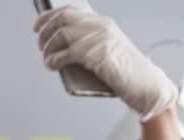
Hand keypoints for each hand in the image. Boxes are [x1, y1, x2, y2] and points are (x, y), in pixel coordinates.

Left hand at [34, 5, 177, 120]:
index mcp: (102, 23)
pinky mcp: (98, 54)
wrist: (146, 86)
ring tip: (47, 60)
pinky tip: (52, 65)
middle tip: (41, 46)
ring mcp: (100, 39)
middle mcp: (100, 26)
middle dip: (45, 32)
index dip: (49, 16)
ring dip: (48, 48)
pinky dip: (55, 59)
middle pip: (62, 19)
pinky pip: (67, 52)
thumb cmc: (124, 73)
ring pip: (61, 35)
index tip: (36, 25)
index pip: (70, 11)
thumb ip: (86, 43)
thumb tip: (55, 45)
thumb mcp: (104, 50)